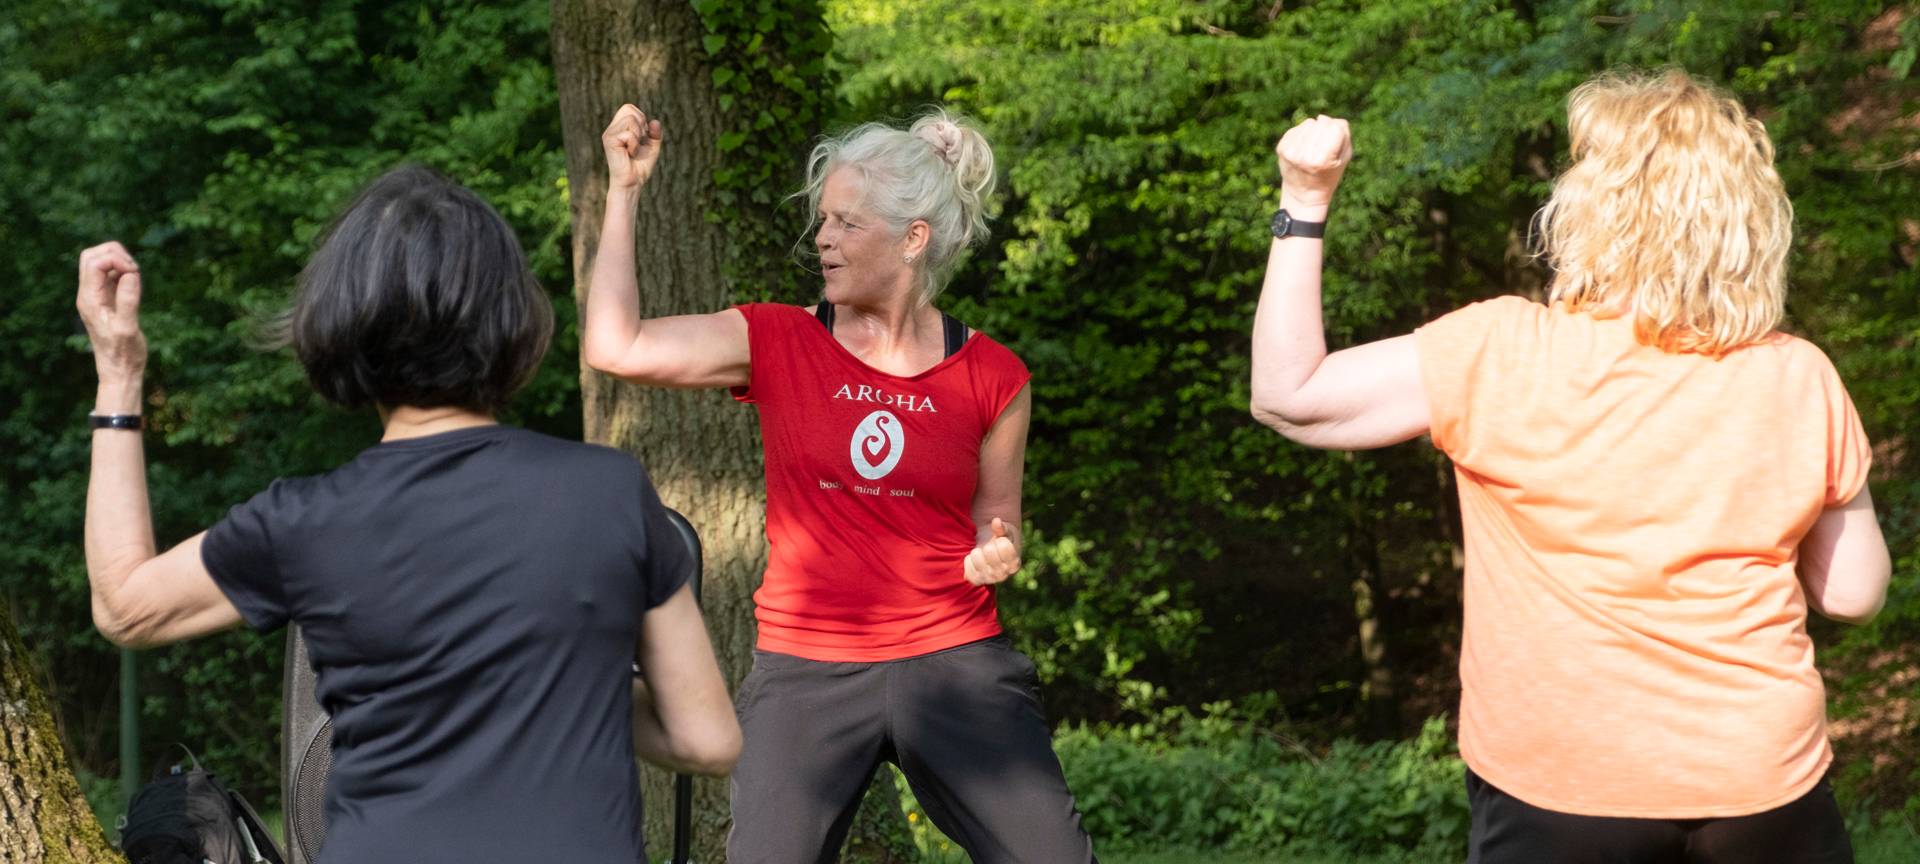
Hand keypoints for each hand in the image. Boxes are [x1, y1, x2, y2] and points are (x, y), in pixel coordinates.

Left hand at [76, 241, 146, 382]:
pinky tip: (135, 283)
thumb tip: (131, 274)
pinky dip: (123, 270)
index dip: (115, 259)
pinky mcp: (107, 299)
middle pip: (91, 256)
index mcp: (89, 299)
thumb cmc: (123, 353)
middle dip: (114, 253)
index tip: (135, 272)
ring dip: (119, 261)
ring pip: (100, 262)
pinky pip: (110, 274)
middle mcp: (89, 294)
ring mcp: (97, 295)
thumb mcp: (127, 328)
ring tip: (136, 276)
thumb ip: (128, 300)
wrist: (119, 370)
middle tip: (135, 270)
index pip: (94, 262)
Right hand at [602, 104, 663, 190]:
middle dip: (640, 125)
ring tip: (632, 149)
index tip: (641, 136)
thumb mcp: (652, 147)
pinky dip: (634, 145)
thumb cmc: (640, 166)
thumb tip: (655, 121)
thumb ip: (655, 133)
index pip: (629, 107)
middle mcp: (612, 128)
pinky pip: (629, 134)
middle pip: (628, 109)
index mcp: (619, 127)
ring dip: (638, 136)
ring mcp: (609, 134)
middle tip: (637, 142)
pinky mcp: (609, 140)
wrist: (633, 182)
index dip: (640, 118)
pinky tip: (629, 154)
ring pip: (630, 120)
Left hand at [963, 517, 1020, 585]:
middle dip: (988, 544)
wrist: (990, 551)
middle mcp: (1004, 575)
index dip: (1000, 540)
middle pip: (989, 551)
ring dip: (977, 551)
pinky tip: (974, 560)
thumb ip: (1001, 527)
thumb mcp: (1004, 531)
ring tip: (981, 553)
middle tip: (989, 547)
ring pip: (976, 556)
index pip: (1004, 546)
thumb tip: (996, 521)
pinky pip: (967, 567)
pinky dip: (968, 560)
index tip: (1001, 542)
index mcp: (1015, 563)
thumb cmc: (1000, 539)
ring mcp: (990, 579)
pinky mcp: (977, 581)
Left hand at [1274, 115, 1351, 209]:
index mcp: (1322, 160)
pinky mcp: (1281, 148)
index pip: (1335, 126)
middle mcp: (1304, 155)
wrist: (1303, 194)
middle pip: (1322, 122)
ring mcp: (1291, 151)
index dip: (1338, 132)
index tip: (1335, 146)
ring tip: (1313, 149)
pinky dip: (1303, 134)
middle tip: (1324, 148)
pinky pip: (1297, 128)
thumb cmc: (1329, 174)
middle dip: (1326, 130)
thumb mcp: (1344, 157)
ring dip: (1314, 131)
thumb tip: (1323, 118)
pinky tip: (1303, 148)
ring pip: (1309, 123)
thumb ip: (1343, 134)